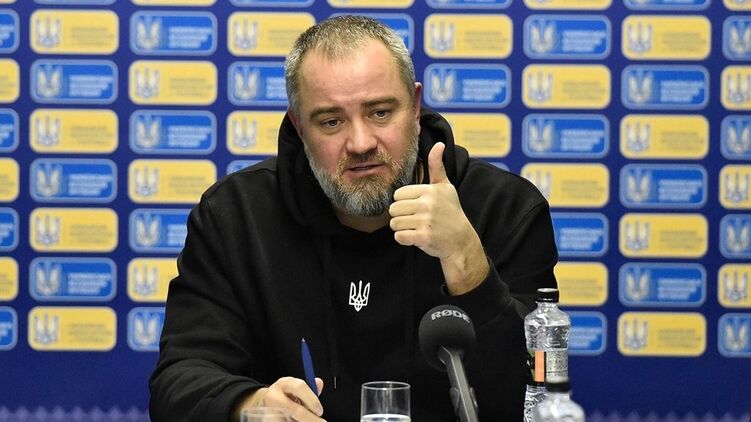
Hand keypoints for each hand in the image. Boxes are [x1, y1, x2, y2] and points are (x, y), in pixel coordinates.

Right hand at [235, 376, 324, 421]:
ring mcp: (269, 409)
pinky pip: (282, 421)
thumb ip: (309, 389)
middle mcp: (275, 395)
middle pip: (294, 409)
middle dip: (309, 418)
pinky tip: (294, 420)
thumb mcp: (296, 388)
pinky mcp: (268, 419)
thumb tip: (319, 383)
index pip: (299, 387)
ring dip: (300, 421)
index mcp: (284, 383)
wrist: (264, 402)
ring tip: (304, 420)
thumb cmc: (286, 395)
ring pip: (288, 419)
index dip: (311, 400)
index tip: (320, 411)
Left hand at [389, 142, 488, 294]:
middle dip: (400, 216)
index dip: (404, 202)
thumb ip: (437, 166)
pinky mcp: (423, 237)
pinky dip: (404, 239)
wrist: (461, 240)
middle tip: (415, 219)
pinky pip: (399, 236)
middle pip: (393, 209)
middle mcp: (428, 204)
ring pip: (395, 223)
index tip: (417, 207)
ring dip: (402, 228)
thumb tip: (439, 144)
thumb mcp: (446, 187)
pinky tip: (416, 237)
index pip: (398, 195)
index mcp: (430, 191)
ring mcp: (426, 221)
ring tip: (416, 228)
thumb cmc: (450, 211)